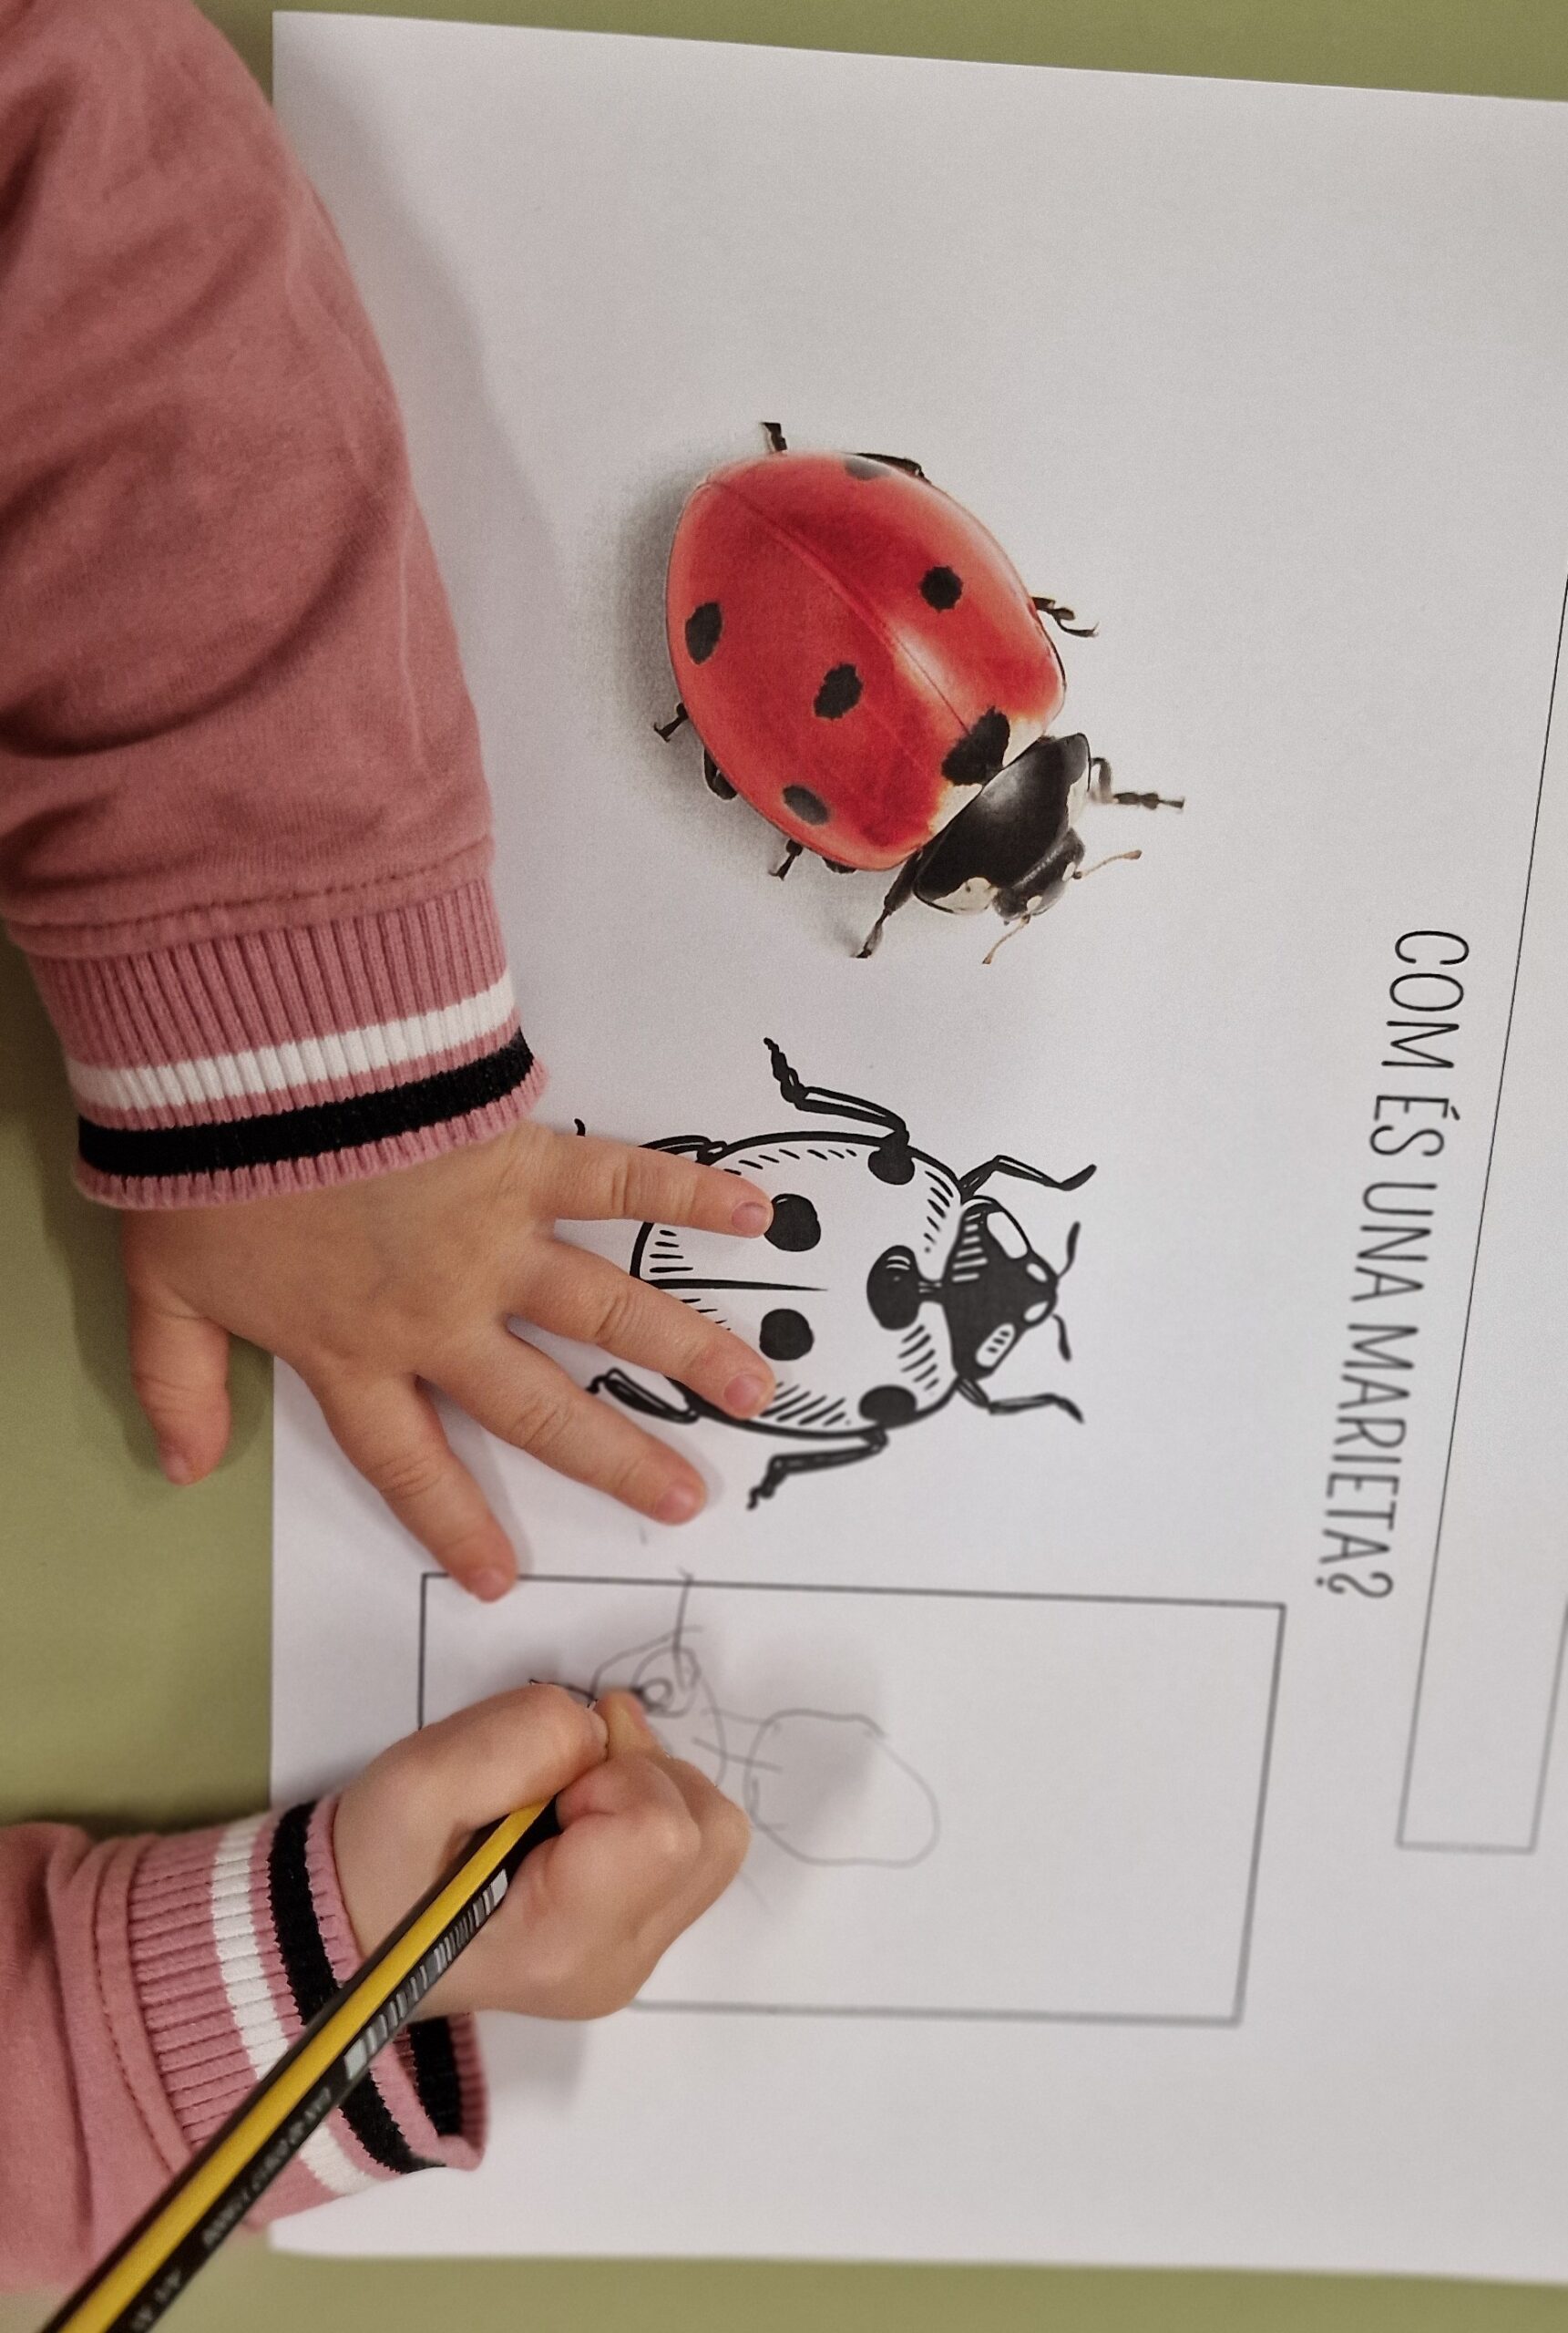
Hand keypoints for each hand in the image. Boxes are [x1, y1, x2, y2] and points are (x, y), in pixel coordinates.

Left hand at [119, 1121, 775, 1595]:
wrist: (248, 1067)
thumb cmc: (205, 1172)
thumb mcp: (163, 1291)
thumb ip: (178, 1382)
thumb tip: (184, 1469)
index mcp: (357, 1350)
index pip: (411, 1460)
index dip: (455, 1519)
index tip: (504, 1575)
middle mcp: (444, 1313)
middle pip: (540, 1404)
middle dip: (617, 1459)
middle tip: (684, 1499)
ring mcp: (495, 1240)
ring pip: (605, 1310)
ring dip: (685, 1351)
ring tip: (753, 1389)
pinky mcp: (523, 1158)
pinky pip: (618, 1181)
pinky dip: (687, 1192)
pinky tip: (755, 1213)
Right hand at [332, 1684, 748, 2019]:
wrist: (362, 1927)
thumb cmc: (384, 1859)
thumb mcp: (417, 1781)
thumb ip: (516, 1740)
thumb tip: (601, 1728)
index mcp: (563, 1941)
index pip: (663, 1831)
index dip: (612, 1776)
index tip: (548, 1788)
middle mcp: (619, 1963)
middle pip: (708, 1832)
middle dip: (643, 1774)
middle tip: (562, 1779)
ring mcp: (636, 1956)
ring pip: (712, 1836)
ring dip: (651, 1785)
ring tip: (570, 1792)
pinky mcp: (641, 1934)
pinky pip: (691, 1850)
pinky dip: (648, 1808)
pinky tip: (581, 1813)